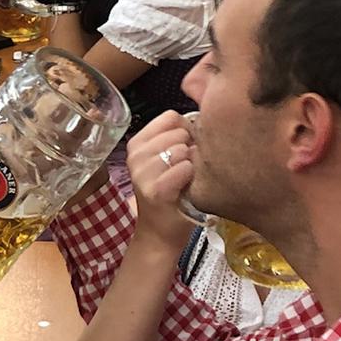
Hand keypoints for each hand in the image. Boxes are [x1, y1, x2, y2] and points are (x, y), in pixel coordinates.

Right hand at [126, 111, 198, 251]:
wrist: (162, 233)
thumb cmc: (173, 192)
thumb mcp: (170, 159)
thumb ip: (180, 135)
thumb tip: (206, 108)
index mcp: (137, 143)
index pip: (171, 116)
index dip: (186, 131)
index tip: (186, 150)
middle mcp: (134, 154)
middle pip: (178, 131)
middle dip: (190, 148)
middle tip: (186, 170)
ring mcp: (141, 172)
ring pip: (181, 149)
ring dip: (192, 164)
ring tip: (186, 180)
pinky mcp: (154, 190)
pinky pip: (184, 168)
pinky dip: (191, 178)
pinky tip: (187, 188)